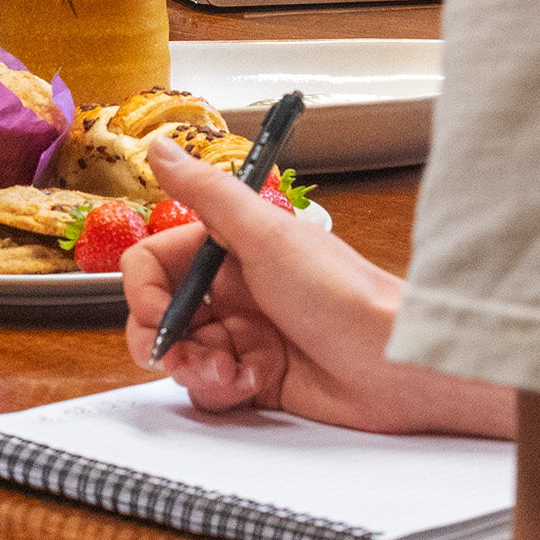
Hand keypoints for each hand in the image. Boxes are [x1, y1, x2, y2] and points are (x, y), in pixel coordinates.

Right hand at [120, 139, 511, 439]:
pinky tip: (250, 385)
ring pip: (182, 356)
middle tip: (183, 356)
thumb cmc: (344, 295)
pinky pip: (209, 388)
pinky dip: (220, 391)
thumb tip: (162, 148)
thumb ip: (208, 193)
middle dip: (165, 340)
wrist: (394, 363)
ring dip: (195, 370)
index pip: (155, 264)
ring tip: (229, 373)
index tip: (159, 315)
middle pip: (160, 315)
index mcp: (232, 248)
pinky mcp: (256, 376)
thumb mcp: (268, 237)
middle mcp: (235, 289)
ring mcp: (245, 334)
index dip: (145, 292)